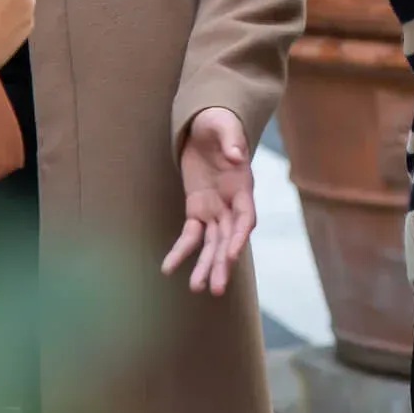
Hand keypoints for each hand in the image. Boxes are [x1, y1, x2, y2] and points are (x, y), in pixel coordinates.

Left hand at [162, 107, 254, 295]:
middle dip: (222, 263)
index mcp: (242, 186)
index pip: (245, 217)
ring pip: (212, 243)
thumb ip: (231, 140)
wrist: (206, 126)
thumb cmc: (219, 123)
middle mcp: (232, 203)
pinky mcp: (197, 209)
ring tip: (197, 288)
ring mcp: (215, 208)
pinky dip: (181, 251)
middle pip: (229, 238)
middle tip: (215, 289)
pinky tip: (168, 268)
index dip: (239, 236)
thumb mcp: (223, 125)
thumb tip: (236, 156)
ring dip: (206, 265)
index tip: (232, 254)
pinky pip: (190, 234)